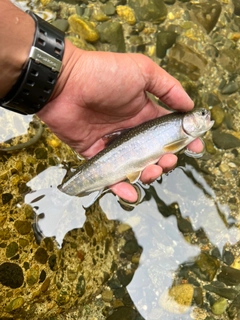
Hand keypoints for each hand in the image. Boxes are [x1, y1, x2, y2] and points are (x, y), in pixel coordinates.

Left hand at [38, 40, 201, 201]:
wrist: (64, 83)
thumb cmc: (104, 74)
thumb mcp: (142, 71)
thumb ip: (168, 87)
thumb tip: (190, 105)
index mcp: (143, 111)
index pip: (167, 129)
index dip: (183, 139)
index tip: (196, 148)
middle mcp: (130, 129)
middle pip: (153, 152)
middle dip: (166, 160)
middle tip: (168, 160)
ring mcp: (113, 143)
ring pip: (135, 166)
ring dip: (147, 174)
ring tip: (152, 172)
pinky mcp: (94, 153)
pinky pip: (109, 174)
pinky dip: (121, 186)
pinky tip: (132, 192)